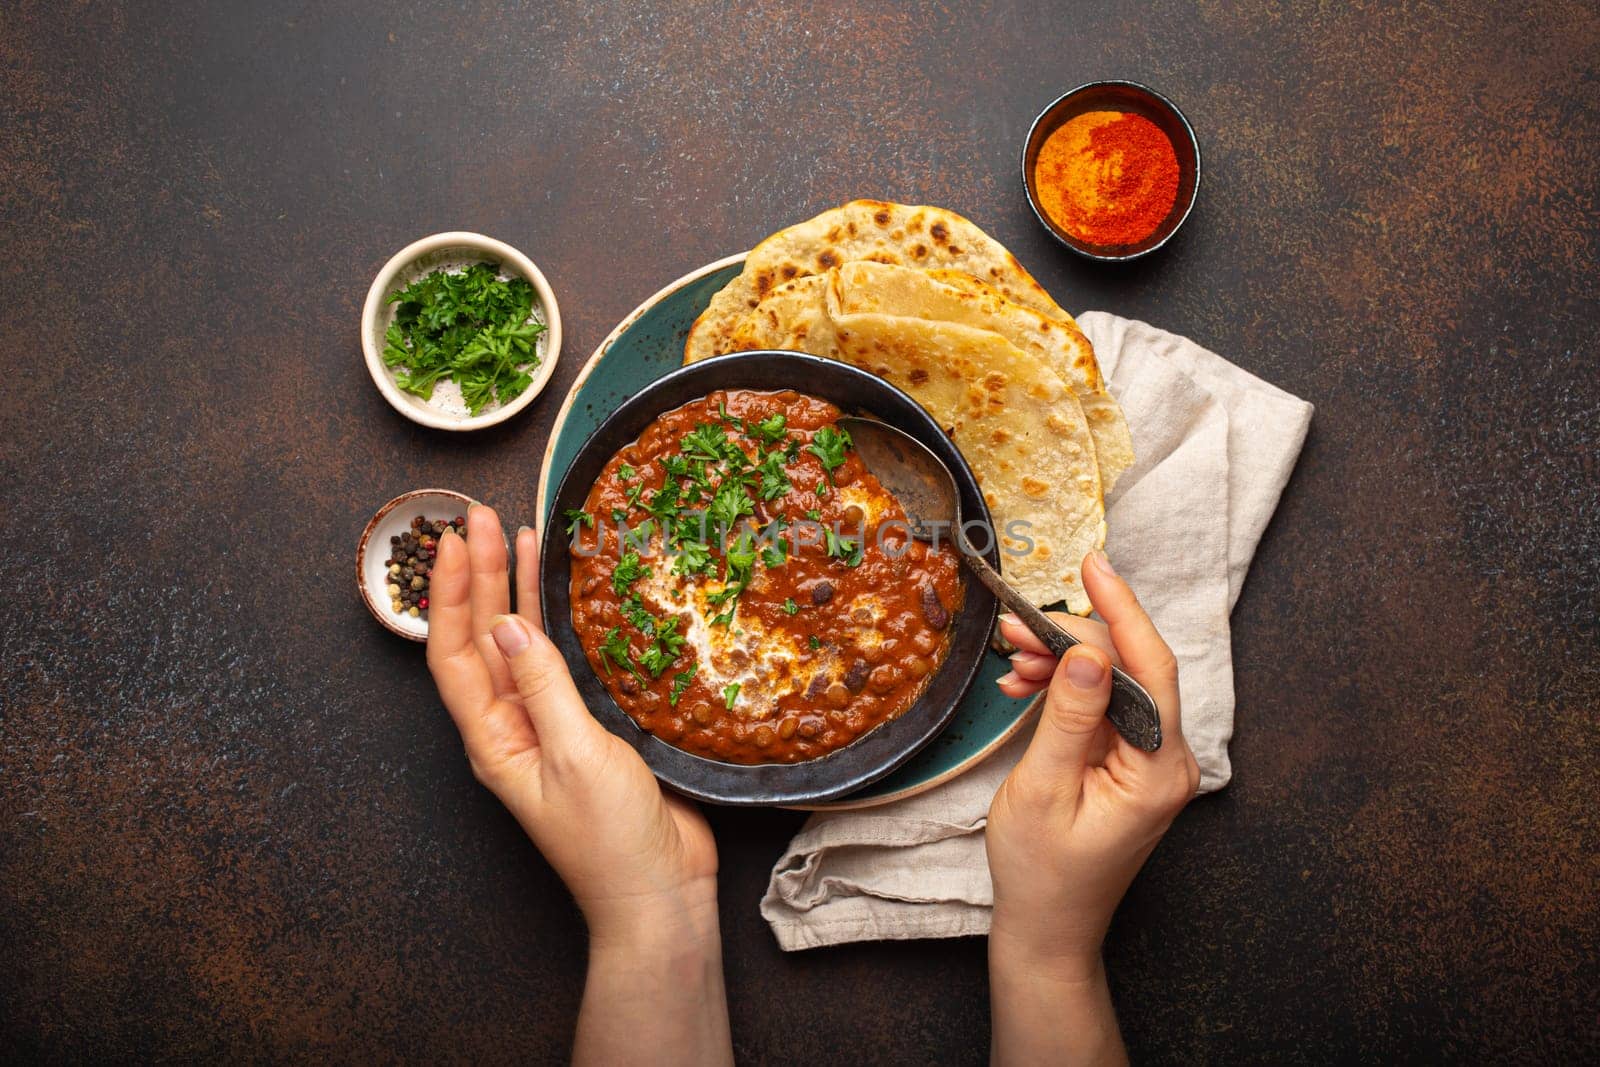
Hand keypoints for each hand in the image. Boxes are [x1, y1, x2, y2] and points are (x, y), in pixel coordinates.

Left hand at [427, 507, 729, 1065]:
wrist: (660, 891)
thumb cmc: (609, 840)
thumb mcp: (573, 756)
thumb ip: (543, 687)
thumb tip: (506, 625)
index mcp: (493, 739)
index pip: (455, 653)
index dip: (455, 593)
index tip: (461, 538)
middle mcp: (514, 726)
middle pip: (485, 639)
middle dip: (483, 576)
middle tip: (484, 515)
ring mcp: (552, 726)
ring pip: (526, 644)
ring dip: (520, 590)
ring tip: (522, 534)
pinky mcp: (592, 727)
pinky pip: (568, 662)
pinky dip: (565, 620)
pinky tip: (571, 588)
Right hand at [986, 551, 1197, 1064]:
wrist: (1047, 928)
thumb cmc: (1042, 873)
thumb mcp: (1044, 789)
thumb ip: (1068, 715)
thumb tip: (1084, 649)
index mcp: (1160, 769)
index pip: (1151, 668)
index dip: (1121, 610)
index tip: (1094, 565)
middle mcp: (1168, 760)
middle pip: (1130, 669)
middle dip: (1071, 638)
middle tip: (1015, 625)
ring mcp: (1151, 761)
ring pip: (1111, 683)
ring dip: (1060, 661)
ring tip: (1010, 656)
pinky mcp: (1129, 763)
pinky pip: (1101, 707)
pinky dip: (1062, 689)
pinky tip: (1023, 686)